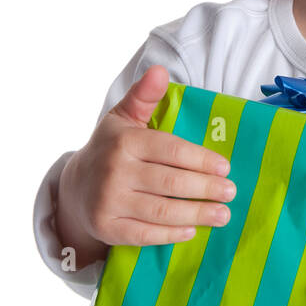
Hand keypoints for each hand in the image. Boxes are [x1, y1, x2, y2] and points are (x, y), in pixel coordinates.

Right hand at [56, 64, 235, 264]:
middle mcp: (115, 172)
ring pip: (161, 210)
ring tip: (223, 214)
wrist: (75, 187)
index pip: (171, 151)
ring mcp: (109, 202)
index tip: (226, 168)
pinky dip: (170, 234)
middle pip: (171, 182)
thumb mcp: (123, 118)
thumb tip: (159, 70)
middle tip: (231, 192)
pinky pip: (144, 234)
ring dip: (197, 214)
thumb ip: (144, 96)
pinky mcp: (107, 228)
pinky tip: (192, 231)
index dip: (201, 160)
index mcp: (125, 142)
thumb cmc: (110, 149)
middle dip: (206, 189)